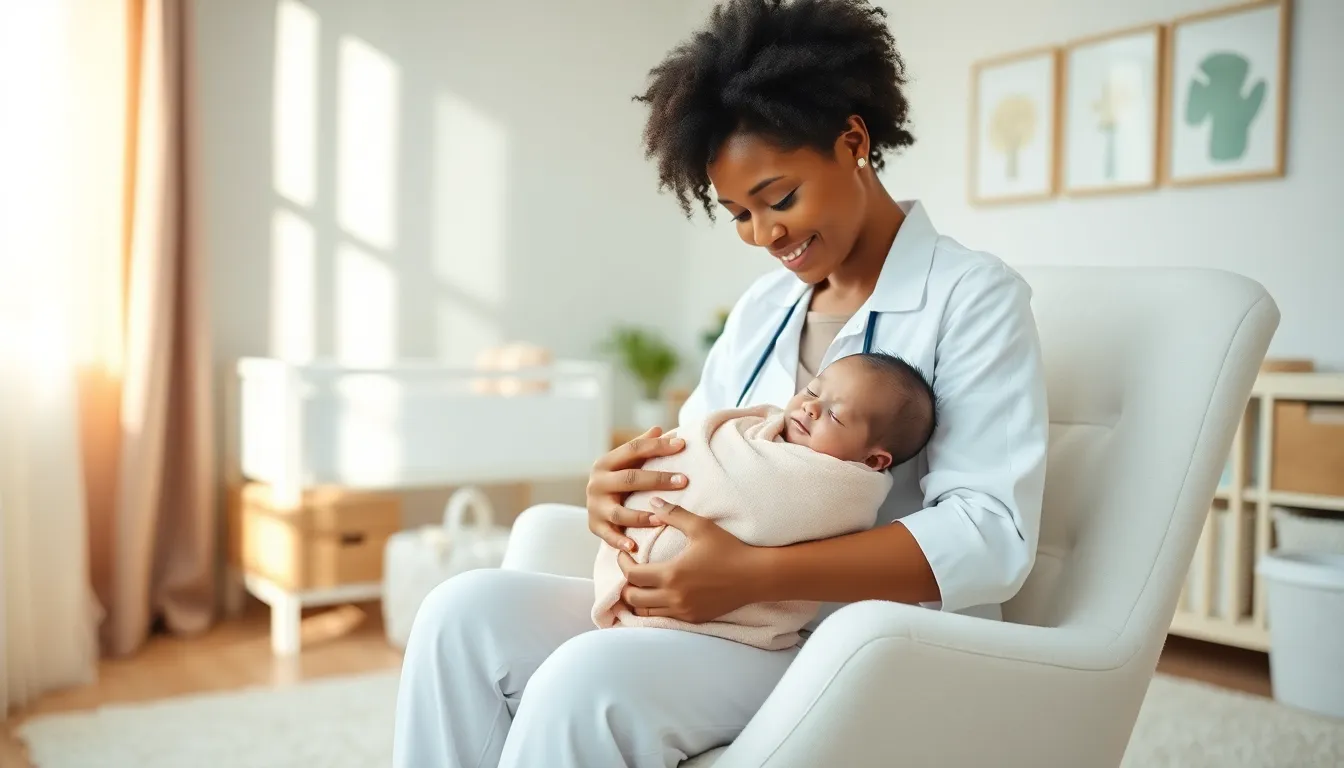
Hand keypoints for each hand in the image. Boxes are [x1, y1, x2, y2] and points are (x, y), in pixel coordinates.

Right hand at [586, 427, 687, 552]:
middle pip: (629, 479)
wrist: (595, 505)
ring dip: (641, 516)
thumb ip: (641, 447)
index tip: (682, 445)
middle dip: (658, 479)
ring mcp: (595, 506)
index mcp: (605, 463)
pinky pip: (609, 536)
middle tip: (684, 481)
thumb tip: (659, 429)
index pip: (633, 450)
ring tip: (662, 518)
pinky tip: (633, 547)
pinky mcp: (595, 526)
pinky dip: (620, 542)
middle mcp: (597, 483)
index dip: (658, 446)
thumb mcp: (626, 462)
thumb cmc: (619, 480)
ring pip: (619, 512)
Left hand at [617, 500, 766, 623]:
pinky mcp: (693, 618)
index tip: (626, 554)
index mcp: (671, 574)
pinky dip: (655, 608)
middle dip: (625, 585)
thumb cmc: (729, 549)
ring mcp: (684, 611)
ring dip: (638, 599)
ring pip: (646, 612)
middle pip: (633, 598)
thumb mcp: (701, 527)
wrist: (756, 576)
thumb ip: (674, 514)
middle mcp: (674, 597)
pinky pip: (664, 618)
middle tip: (630, 571)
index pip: (632, 575)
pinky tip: (659, 595)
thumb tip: (653, 502)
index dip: (623, 564)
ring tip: (641, 585)